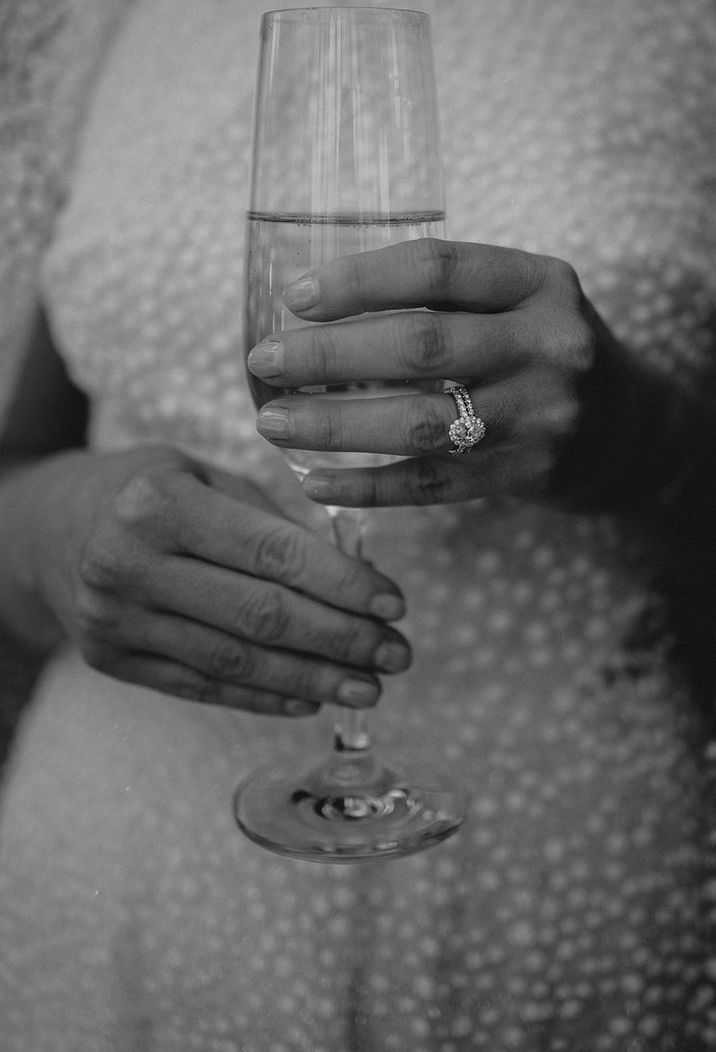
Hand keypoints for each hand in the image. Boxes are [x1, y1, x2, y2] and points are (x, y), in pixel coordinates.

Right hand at [23, 446, 409, 714]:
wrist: (48, 530)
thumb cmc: (144, 491)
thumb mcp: (201, 476)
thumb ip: (270, 519)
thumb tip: (352, 572)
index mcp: (160, 504)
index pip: (272, 553)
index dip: (342, 584)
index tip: (395, 604)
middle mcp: (130, 564)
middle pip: (260, 615)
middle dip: (341, 640)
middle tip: (396, 654)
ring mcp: (115, 620)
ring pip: (235, 663)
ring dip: (312, 680)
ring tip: (367, 688)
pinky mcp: (111, 661)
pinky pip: (201, 688)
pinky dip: (262, 698)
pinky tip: (309, 700)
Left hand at [247, 238, 648, 509]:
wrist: (632, 430)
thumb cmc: (546, 354)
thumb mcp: (520, 303)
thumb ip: (447, 298)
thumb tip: (316, 309)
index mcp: (539, 282)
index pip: (436, 267)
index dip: (357, 280)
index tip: (294, 298)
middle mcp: (547, 345)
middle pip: (419, 345)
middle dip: (327, 355)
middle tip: (263, 361)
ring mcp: (541, 415)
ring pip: (419, 421)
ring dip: (334, 425)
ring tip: (272, 422)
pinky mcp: (526, 474)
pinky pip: (431, 484)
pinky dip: (366, 485)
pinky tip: (315, 482)